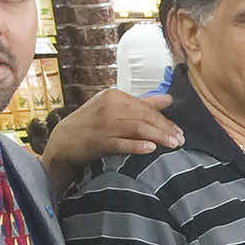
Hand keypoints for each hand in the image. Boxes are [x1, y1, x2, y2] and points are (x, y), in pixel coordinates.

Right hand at [42, 89, 182, 191]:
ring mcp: (103, 124)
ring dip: (158, 137)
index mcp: (115, 96)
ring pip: (137, 129)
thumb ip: (143, 103)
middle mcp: (110, 107)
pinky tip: (151, 149)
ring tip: (173, 145)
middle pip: (145, 117)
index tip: (179, 131)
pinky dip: (137, 145)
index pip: (146, 108)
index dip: (165, 120)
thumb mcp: (115, 108)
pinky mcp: (98, 141)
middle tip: (181, 140)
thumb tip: (169, 98)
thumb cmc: (94, 123)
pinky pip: (122, 143)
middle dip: (166, 129)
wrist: (64, 140)